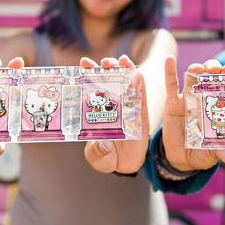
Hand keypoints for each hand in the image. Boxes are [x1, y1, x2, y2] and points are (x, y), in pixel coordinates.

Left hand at [81, 55, 149, 173]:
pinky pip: (141, 97)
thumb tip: (104, 144)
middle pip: (108, 80)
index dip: (88, 73)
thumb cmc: (107, 157)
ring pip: (125, 83)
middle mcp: (112, 104)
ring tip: (122, 61)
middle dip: (106, 67)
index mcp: (97, 110)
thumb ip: (97, 152)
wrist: (125, 164)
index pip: (91, 87)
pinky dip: (140, 85)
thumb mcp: (98, 157)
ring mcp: (127, 107)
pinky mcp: (141, 113)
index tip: (84, 62)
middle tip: (104, 62)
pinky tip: (138, 74)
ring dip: (124, 69)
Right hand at [162, 57, 224, 171]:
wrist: (180, 159)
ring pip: (193, 78)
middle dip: (214, 69)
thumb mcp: (214, 153)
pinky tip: (169, 60)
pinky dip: (169, 72)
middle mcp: (206, 99)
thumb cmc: (203, 152)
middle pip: (211, 77)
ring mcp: (189, 99)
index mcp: (220, 107)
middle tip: (216, 68)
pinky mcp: (172, 103)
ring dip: (196, 69)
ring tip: (198, 68)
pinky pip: (170, 86)